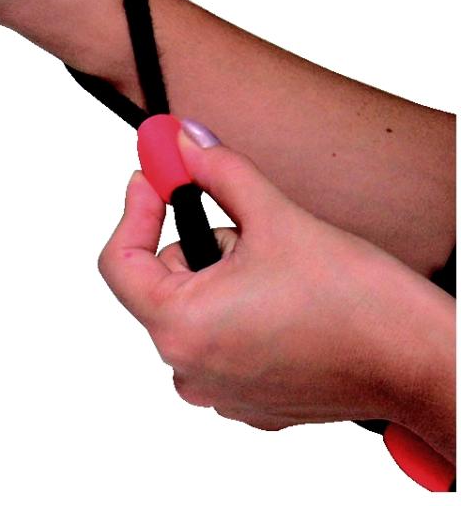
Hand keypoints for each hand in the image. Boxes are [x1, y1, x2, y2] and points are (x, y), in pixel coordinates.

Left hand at [98, 121, 454, 456]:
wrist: (421, 362)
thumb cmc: (357, 303)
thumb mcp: (275, 218)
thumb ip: (218, 172)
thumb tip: (184, 142)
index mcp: (182, 330)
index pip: (120, 261)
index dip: (135, 209)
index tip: (153, 176)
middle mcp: (191, 369)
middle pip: (162, 282)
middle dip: (198, 243)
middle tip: (246, 228)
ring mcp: (220, 390)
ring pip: (194, 307)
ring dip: (221, 276)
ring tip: (276, 269)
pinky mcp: (249, 398)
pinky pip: (221, 337)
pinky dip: (239, 308)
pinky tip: (284, 300)